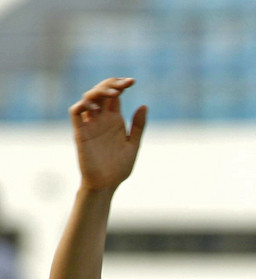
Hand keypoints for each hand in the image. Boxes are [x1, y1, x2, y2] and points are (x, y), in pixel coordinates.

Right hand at [69, 77, 146, 191]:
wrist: (106, 184)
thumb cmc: (119, 167)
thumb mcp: (133, 145)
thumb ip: (137, 126)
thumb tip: (144, 105)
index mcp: (114, 120)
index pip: (114, 96)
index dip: (121, 85)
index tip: (132, 81)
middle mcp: (101, 119)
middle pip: (101, 93)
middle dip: (110, 84)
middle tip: (124, 84)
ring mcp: (90, 125)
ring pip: (88, 99)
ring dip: (98, 92)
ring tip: (113, 92)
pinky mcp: (80, 133)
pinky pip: (76, 113)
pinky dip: (83, 106)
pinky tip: (95, 107)